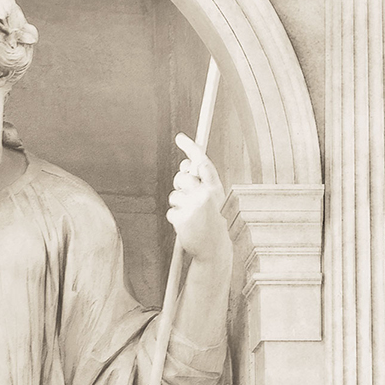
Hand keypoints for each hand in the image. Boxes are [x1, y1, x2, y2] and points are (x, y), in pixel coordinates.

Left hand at [168, 135, 232, 265]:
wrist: (213, 247)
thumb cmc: (211, 220)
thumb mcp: (211, 198)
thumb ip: (199, 182)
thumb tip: (184, 165)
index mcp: (214, 188)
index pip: (202, 162)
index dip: (191, 147)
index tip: (180, 137)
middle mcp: (205, 195)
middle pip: (181, 177)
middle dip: (179, 184)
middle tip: (189, 198)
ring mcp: (193, 207)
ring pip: (173, 195)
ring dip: (177, 204)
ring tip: (190, 215)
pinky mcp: (182, 219)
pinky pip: (170, 212)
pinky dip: (175, 218)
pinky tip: (186, 225)